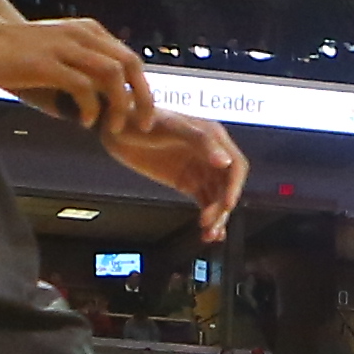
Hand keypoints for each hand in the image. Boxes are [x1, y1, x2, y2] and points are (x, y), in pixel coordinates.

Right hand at [0, 5, 160, 135]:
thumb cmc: (16, 53)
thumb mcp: (57, 55)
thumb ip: (80, 73)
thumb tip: (99, 108)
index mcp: (89, 31)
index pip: (130, 58)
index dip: (142, 87)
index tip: (141, 114)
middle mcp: (82, 35)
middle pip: (130, 64)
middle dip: (142, 98)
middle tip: (141, 126)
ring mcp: (65, 47)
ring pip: (112, 74)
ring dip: (119, 105)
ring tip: (112, 128)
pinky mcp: (48, 63)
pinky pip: (83, 87)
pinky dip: (91, 108)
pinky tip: (85, 122)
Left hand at [110, 107, 246, 237]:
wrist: (117, 127)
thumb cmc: (144, 119)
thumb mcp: (173, 127)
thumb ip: (201, 142)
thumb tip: (224, 162)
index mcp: (213, 138)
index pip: (235, 166)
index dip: (234, 186)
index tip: (226, 205)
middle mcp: (211, 154)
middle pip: (227, 186)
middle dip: (222, 207)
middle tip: (209, 223)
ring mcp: (198, 170)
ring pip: (216, 197)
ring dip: (216, 217)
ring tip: (208, 234)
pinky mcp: (186, 182)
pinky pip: (203, 202)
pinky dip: (208, 216)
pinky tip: (207, 233)